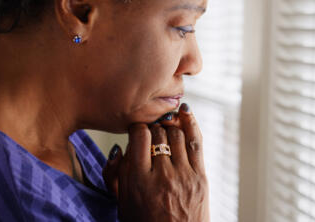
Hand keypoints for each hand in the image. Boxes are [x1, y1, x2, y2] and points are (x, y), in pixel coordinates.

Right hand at [104, 103, 209, 221]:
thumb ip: (114, 174)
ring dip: (168, 126)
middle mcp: (162, 176)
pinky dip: (190, 123)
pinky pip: (196, 141)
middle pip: (158, 133)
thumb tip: (117, 148)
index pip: (138, 136)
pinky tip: (184, 112)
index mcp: (139, 181)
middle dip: (153, 127)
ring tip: (164, 126)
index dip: (136, 128)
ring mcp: (184, 175)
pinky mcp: (200, 176)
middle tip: (151, 130)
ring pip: (176, 133)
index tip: (136, 131)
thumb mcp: (121, 202)